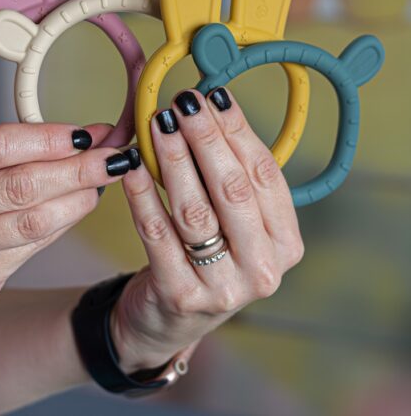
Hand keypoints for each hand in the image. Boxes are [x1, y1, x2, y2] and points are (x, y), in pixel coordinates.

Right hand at [0, 122, 131, 323]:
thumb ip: (20, 150)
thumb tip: (89, 134)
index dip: (47, 138)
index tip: (86, 134)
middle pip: (20, 184)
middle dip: (77, 168)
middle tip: (113, 157)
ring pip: (32, 219)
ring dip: (78, 197)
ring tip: (103, 181)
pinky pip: (33, 245)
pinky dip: (64, 222)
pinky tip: (80, 206)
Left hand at [112, 88, 303, 372]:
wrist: (171, 321)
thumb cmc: (207, 260)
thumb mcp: (234, 227)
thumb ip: (231, 180)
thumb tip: (210, 112)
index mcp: (285, 243)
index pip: (264, 175)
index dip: (238, 130)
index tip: (215, 96)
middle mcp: (263, 268)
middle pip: (232, 189)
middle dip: (206, 138)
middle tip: (184, 102)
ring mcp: (223, 288)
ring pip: (195, 209)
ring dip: (174, 158)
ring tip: (158, 123)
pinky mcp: (181, 296)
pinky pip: (157, 233)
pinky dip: (143, 194)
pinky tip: (132, 165)